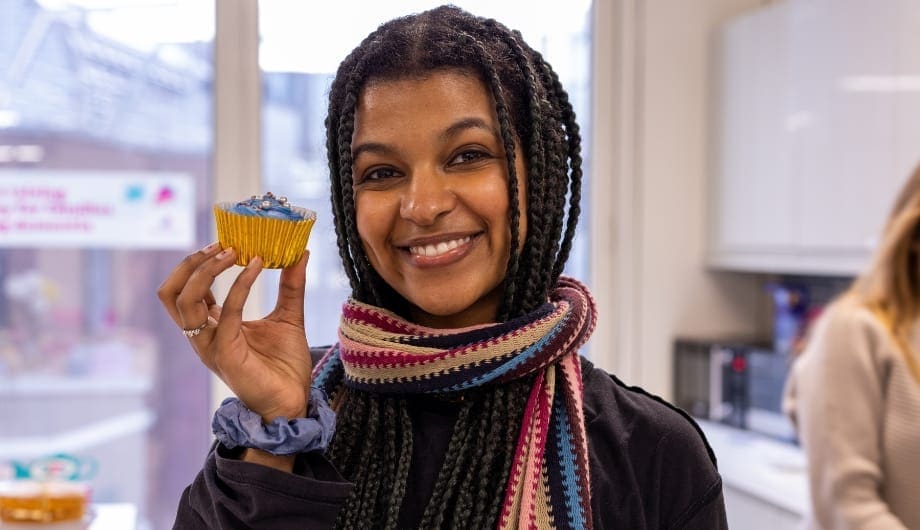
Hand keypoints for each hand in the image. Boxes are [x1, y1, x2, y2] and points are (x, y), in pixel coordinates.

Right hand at [158, 244, 311, 422]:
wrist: (294, 401)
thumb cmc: (285, 365)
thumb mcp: (289, 316)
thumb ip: (290, 286)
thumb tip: (301, 252)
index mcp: (211, 326)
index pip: (185, 290)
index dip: (199, 264)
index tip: (226, 243)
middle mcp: (203, 336)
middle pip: (171, 294)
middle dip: (190, 264)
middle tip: (222, 245)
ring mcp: (210, 346)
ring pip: (184, 301)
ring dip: (206, 271)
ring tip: (234, 252)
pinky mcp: (225, 354)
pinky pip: (225, 312)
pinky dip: (239, 285)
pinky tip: (257, 267)